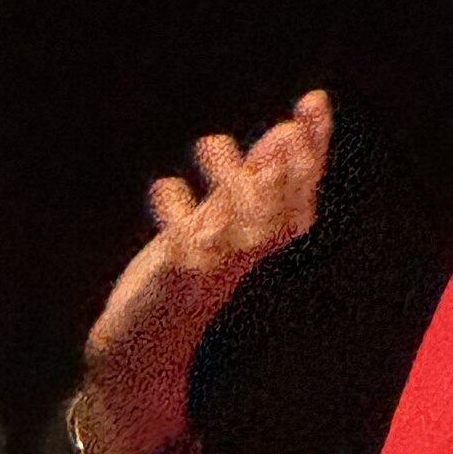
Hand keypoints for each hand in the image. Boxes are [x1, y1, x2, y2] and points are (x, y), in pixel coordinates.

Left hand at [75, 90, 332, 453]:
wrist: (139, 352)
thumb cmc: (181, 282)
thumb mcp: (217, 225)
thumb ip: (249, 183)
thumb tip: (286, 132)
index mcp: (259, 247)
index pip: (301, 196)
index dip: (313, 151)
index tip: (312, 102)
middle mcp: (244, 265)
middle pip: (282, 218)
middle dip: (289, 172)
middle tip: (281, 129)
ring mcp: (212, 280)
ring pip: (241, 235)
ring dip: (232, 185)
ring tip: (210, 141)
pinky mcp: (175, 292)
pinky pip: (184, 254)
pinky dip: (177, 216)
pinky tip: (165, 186)